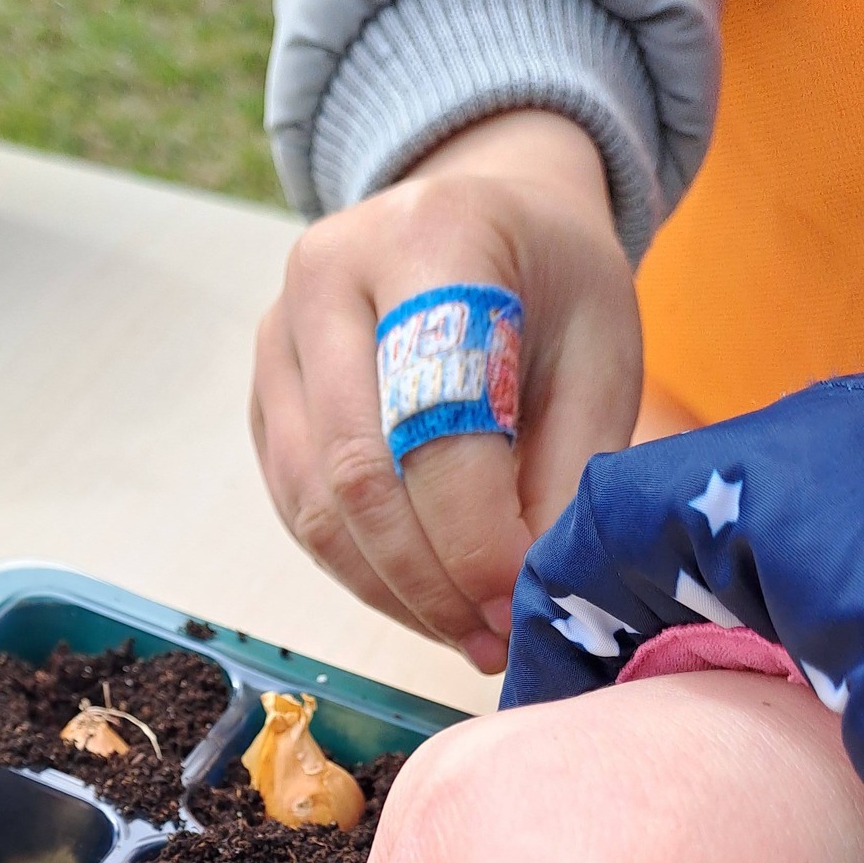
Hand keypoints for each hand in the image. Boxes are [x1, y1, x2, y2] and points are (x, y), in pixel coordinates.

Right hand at [251, 110, 640, 671]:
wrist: (480, 220)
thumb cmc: (551, 287)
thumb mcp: (601, 353)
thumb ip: (569, 470)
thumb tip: (529, 595)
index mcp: (428, 238)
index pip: (433, 418)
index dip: (475, 535)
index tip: (520, 603)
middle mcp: (326, 276)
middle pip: (360, 472)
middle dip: (430, 582)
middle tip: (491, 642)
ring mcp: (277, 337)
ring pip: (317, 508)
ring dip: (392, 594)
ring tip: (465, 634)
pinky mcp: (262, 399)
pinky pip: (299, 514)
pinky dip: (362, 576)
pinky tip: (423, 601)